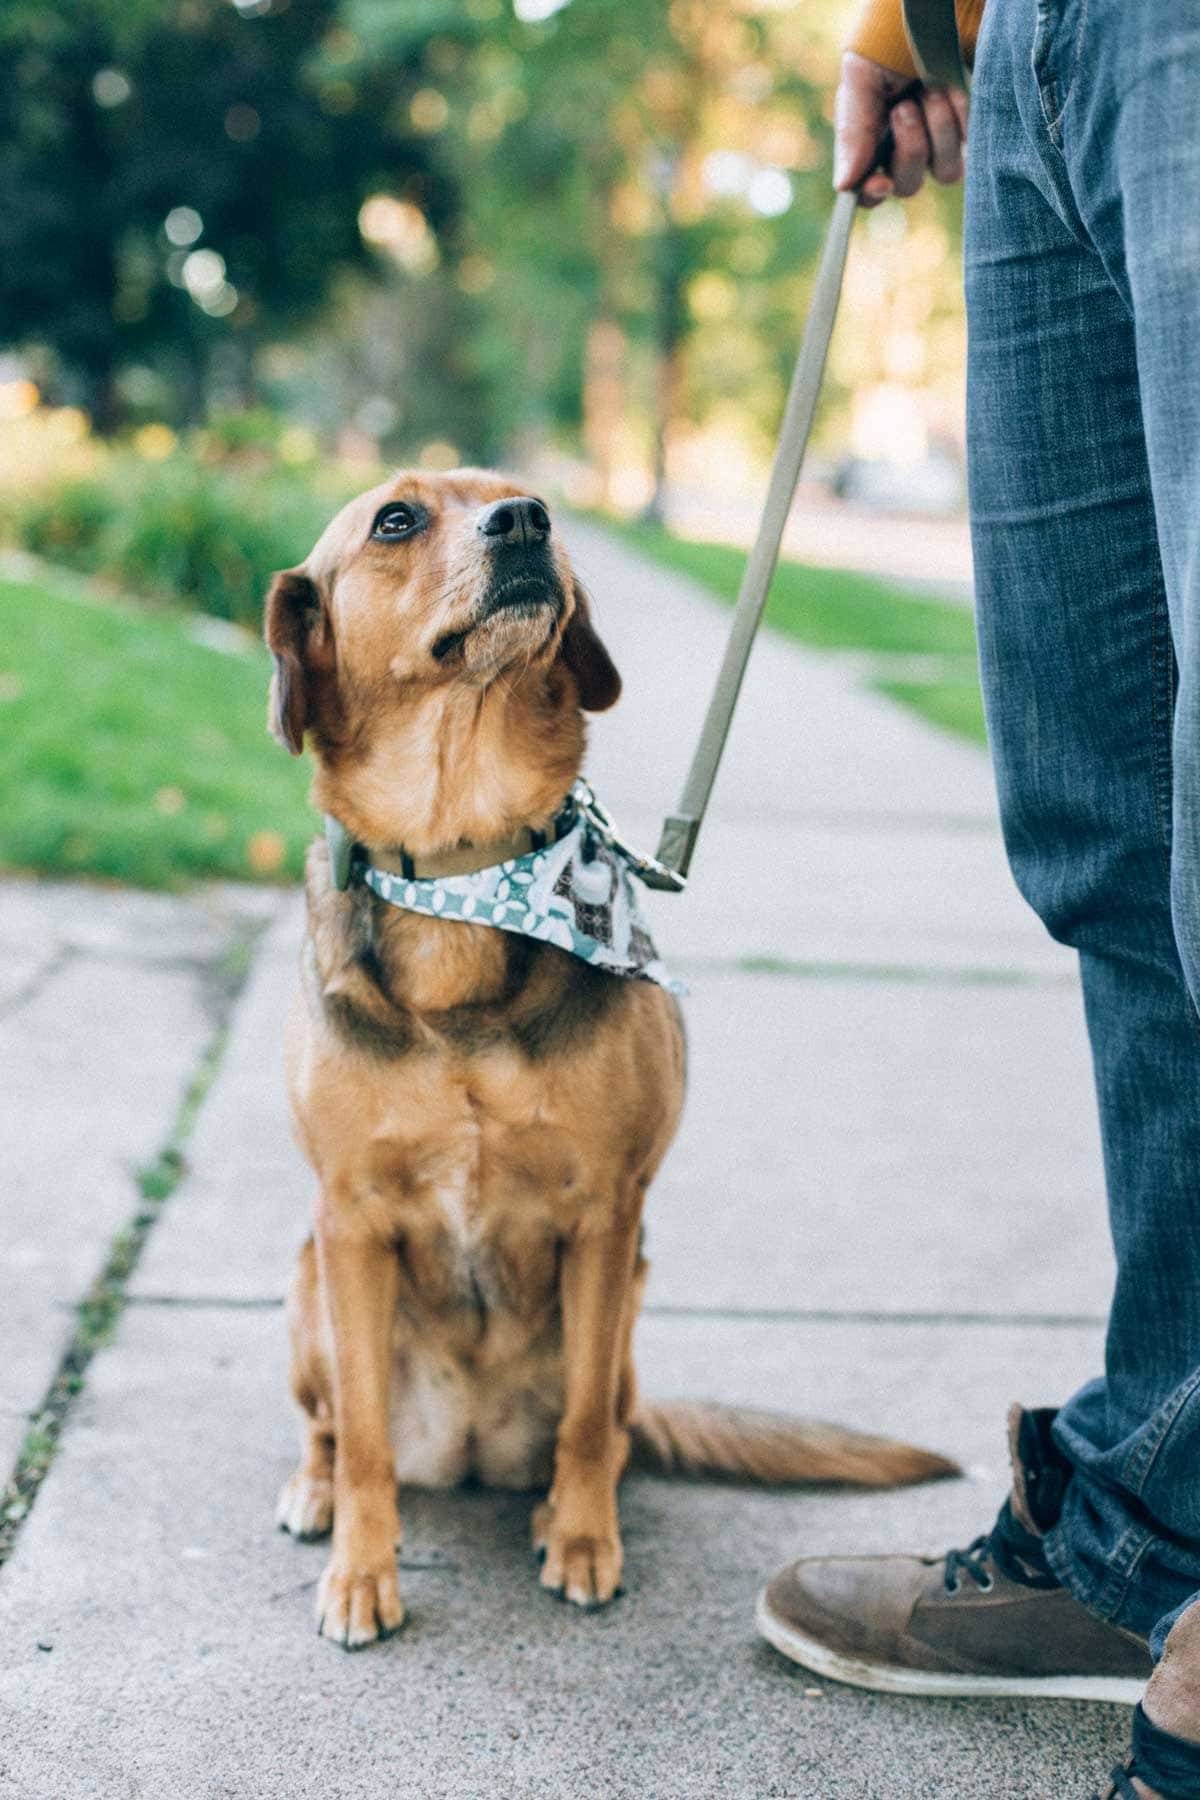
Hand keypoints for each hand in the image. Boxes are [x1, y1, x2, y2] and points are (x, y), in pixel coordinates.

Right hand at [834, 51, 968, 207]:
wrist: (938, 10)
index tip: (881, 183)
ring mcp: (943, 141)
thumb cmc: (894, 38)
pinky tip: (951, 90)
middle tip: (906, 106)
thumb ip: (853, 132)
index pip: (868, 190)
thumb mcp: (862, 77)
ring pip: (944, 174)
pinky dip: (960, 121)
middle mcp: (906, 146)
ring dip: (938, 131)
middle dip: (909, 147)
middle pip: (907, 186)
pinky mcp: (972, 132)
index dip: (873, 194)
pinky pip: (971, 152)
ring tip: (932, 90)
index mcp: (872, 139)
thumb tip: (844, 186)